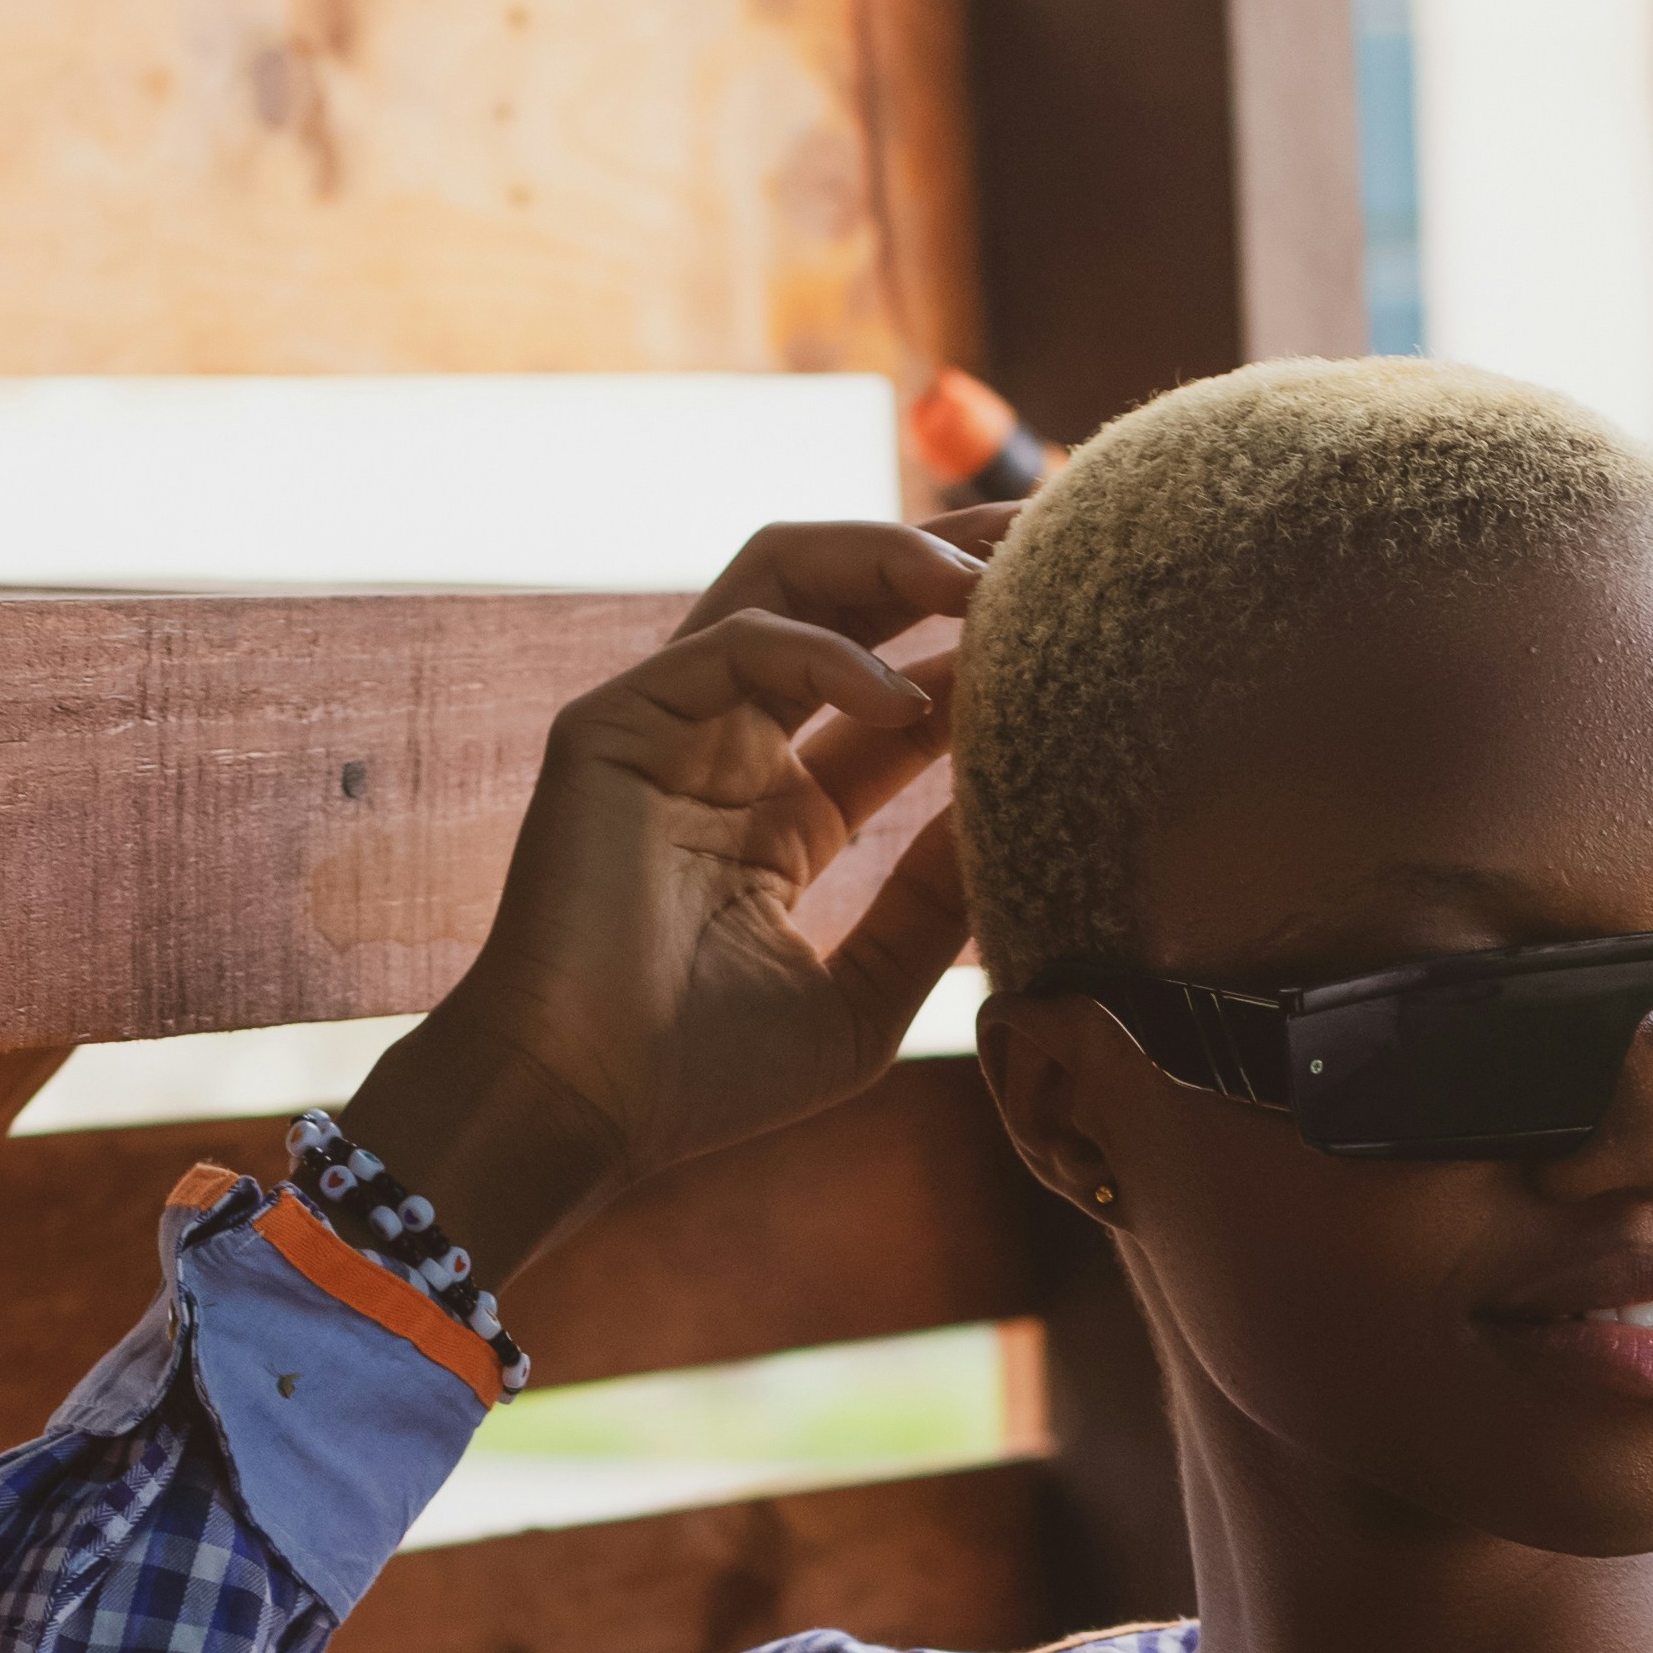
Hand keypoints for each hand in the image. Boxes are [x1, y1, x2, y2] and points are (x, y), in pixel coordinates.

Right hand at [342, 507, 1020, 1283]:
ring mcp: (668, 726)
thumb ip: (931, 910)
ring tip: (985, 585)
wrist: (580, 1112)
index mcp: (781, 812)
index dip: (977, 650)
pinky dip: (825, 656)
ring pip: (781, 578)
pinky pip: (732, 645)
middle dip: (944, 557)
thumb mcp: (862, 997)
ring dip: (887, 562)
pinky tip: (907, 704)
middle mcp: (727, 749)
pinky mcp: (616, 726)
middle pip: (844, 598)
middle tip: (1044, 541)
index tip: (1072, 624)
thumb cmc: (704, 1080)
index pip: (895, 694)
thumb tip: (1017, 818)